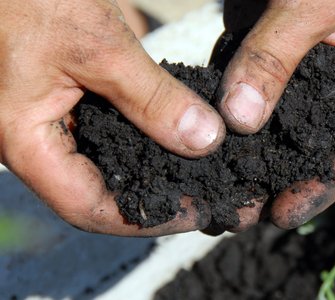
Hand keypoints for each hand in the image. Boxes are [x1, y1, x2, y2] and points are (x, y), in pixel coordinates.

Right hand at [0, 0, 224, 235]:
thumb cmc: (31, 0)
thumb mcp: (100, 47)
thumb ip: (152, 97)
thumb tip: (204, 140)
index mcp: (27, 143)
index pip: (90, 208)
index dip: (148, 218)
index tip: (198, 211)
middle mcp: (38, 142)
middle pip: (102, 192)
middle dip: (157, 198)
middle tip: (208, 196)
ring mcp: (52, 122)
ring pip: (108, 165)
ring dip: (154, 171)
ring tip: (202, 175)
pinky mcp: (68, 102)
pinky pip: (109, 134)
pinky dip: (146, 139)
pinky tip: (179, 139)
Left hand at [218, 0, 334, 230]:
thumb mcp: (314, 3)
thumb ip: (276, 57)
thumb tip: (240, 120)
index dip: (325, 185)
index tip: (285, 213)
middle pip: (312, 143)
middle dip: (282, 177)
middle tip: (245, 209)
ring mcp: (298, 64)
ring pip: (277, 119)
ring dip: (250, 152)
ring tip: (219, 184)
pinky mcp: (265, 47)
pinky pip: (247, 85)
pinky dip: (228, 111)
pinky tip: (204, 135)